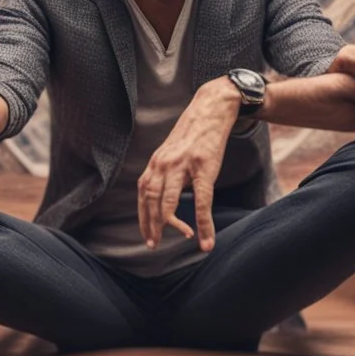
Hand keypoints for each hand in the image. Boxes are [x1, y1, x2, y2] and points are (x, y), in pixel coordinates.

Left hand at [137, 77, 239, 252]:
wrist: (210, 111)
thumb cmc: (193, 136)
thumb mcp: (171, 153)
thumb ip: (165, 174)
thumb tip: (162, 198)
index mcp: (156, 163)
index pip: (143, 195)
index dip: (144, 217)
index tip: (146, 235)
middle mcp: (163, 165)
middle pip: (152, 201)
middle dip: (151, 225)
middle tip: (153, 244)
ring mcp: (182, 166)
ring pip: (170, 203)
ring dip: (171, 225)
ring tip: (178, 239)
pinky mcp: (203, 168)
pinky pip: (201, 202)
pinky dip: (202, 223)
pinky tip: (204, 238)